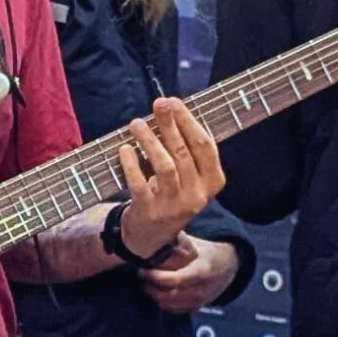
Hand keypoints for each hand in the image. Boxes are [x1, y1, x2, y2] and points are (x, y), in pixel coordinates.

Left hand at [116, 97, 226, 258]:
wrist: (152, 234)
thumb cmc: (172, 193)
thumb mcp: (189, 175)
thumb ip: (185, 147)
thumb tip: (170, 108)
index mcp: (212, 181)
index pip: (206, 146)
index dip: (189, 121)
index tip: (174, 101)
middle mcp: (197, 194)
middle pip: (185, 152)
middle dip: (170, 124)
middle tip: (157, 104)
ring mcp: (175, 205)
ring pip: (165, 166)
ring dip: (150, 141)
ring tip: (136, 123)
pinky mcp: (150, 211)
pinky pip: (140, 183)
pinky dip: (131, 164)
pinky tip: (125, 148)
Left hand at [140, 235, 240, 314]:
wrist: (228, 267)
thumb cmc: (207, 252)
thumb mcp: (197, 243)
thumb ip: (178, 241)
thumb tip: (156, 233)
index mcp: (203, 269)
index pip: (176, 279)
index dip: (156, 276)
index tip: (143, 269)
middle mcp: (202, 288)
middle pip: (169, 294)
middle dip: (150, 286)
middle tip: (140, 275)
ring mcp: (199, 300)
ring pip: (169, 304)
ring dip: (153, 294)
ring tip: (144, 282)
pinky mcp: (196, 307)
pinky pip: (173, 310)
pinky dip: (160, 302)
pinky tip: (154, 290)